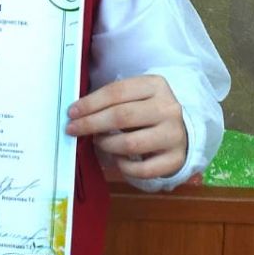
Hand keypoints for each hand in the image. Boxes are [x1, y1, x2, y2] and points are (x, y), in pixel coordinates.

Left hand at [65, 74, 186, 181]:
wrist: (181, 129)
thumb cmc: (147, 110)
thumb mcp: (135, 95)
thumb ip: (112, 100)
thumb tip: (77, 113)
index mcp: (155, 85)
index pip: (116, 92)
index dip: (90, 103)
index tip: (72, 112)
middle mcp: (168, 108)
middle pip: (121, 116)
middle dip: (91, 123)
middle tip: (73, 129)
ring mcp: (174, 135)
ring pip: (131, 143)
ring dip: (106, 144)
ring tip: (98, 142)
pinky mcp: (176, 159)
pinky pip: (142, 169)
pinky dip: (124, 166)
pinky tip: (118, 159)